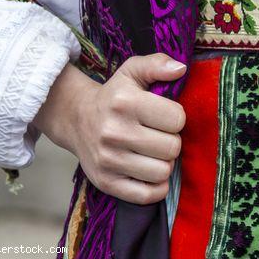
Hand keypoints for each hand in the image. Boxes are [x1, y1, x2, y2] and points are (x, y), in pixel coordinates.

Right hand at [34, 54, 186, 204]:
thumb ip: (157, 64)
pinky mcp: (105, 182)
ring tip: (154, 152)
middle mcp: (114, 132)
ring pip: (162, 172)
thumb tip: (181, 68)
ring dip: (165, 163)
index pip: (177, 119)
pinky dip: (156, 186)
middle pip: (172, 148)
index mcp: (125, 103)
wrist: (77, 119)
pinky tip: (151, 172)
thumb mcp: (132, 71)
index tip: (165, 116)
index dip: (176, 117)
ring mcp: (108, 160)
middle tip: (160, 135)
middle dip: (171, 141)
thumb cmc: (114, 95)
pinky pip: (147, 195)